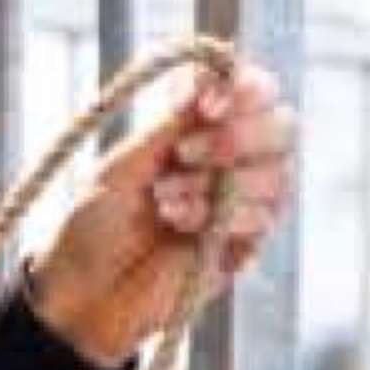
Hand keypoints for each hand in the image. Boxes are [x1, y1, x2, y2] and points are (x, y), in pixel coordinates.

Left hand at [27, 59, 298, 369]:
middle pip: (283, 126)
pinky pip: (264, 218)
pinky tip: (181, 227)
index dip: (244, 89)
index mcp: (199, 127)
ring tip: (165, 202)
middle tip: (183, 154)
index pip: (254, 90)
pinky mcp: (244, 246)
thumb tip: (210, 73)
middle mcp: (230, 160)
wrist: (87, 296)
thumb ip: (171, 125)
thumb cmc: (93, 225)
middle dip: (236, 137)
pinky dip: (223, 216)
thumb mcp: (124, 165)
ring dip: (217, 182)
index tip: (206, 104)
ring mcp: (242, 204)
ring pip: (277, 174)